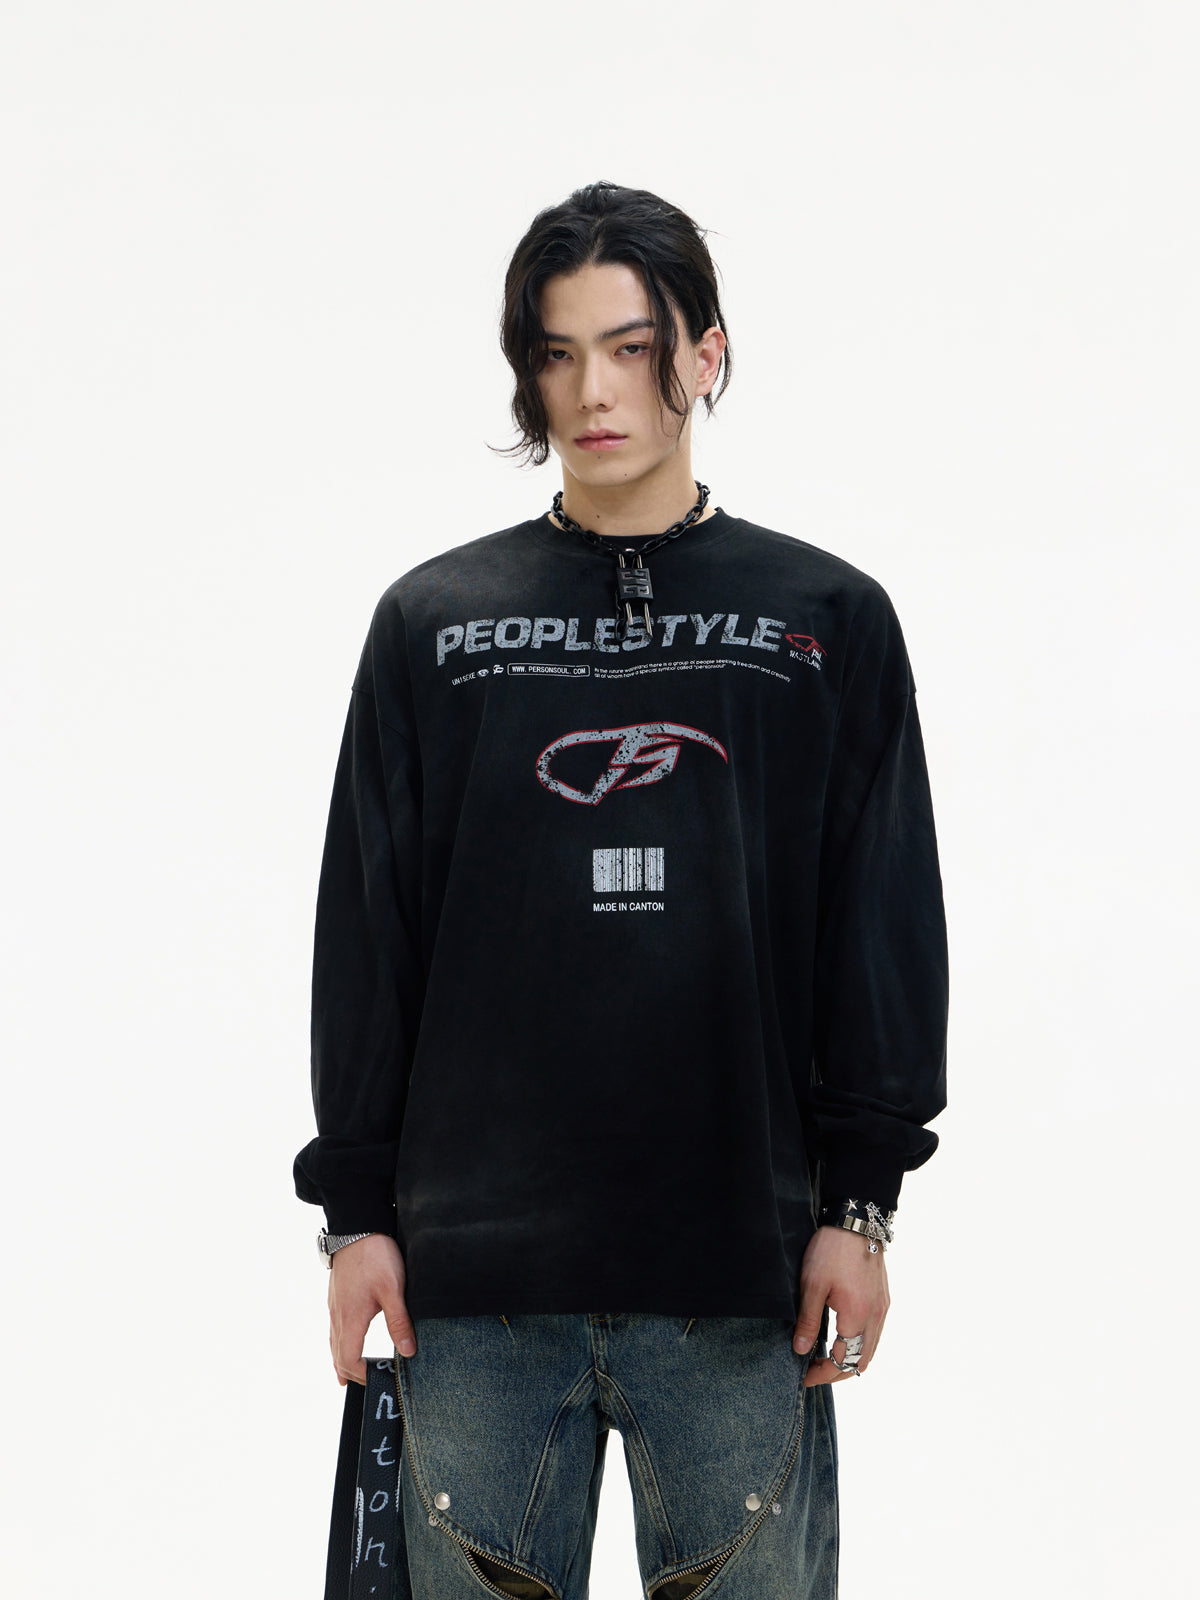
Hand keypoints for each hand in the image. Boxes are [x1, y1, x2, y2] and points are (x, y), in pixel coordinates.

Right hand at [327, 1233, 417, 1385]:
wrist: (357, 1227)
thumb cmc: (375, 1255)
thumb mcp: (394, 1289)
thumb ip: (400, 1322)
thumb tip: (407, 1352)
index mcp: (350, 1318)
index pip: (349, 1360)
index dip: (362, 1375)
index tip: (378, 1379)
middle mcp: (338, 1315)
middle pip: (337, 1356)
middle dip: (351, 1372)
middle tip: (368, 1381)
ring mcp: (334, 1305)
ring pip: (334, 1342)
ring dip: (343, 1360)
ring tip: (352, 1373)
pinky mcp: (336, 1295)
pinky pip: (334, 1328)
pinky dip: (340, 1343)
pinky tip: (348, 1340)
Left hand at [793, 1224, 889, 1386]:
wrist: (856, 1220)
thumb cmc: (832, 1250)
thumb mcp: (812, 1284)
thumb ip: (807, 1320)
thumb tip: (800, 1350)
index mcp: (857, 1317)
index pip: (842, 1361)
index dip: (822, 1374)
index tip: (804, 1376)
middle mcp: (875, 1317)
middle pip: (860, 1361)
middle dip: (837, 1372)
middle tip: (813, 1370)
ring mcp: (882, 1308)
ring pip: (871, 1349)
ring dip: (850, 1360)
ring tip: (825, 1358)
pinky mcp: (883, 1299)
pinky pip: (875, 1334)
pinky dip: (860, 1345)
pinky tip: (843, 1338)